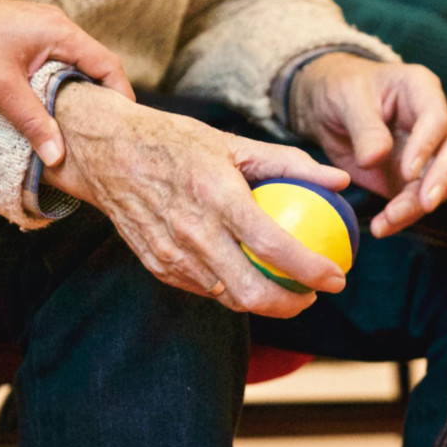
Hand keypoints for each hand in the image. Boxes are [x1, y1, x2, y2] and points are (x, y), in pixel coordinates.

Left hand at [0, 0, 134, 166]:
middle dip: (100, 99)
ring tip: (77, 128)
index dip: (120, 96)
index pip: (108, 64)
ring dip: (76, 94)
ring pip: (72, 65)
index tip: (123, 127)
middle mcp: (56, 26)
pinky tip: (48, 109)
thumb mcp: (1, 89)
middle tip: (103, 134)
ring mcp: (40, 29)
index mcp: (60, 31)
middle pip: (94, 65)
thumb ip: (34, 122)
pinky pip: (53, 63)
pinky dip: (57, 86)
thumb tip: (58, 157)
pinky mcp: (24, 36)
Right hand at [43, 83, 350, 318]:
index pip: (273, 246)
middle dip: (291, 304)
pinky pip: (203, 289)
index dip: (311, 270)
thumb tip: (339, 180)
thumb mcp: (232, 142)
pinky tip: (245, 276)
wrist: (106, 153)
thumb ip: (289, 163)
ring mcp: (172, 254)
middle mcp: (193, 231)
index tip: (336, 277)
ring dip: (262, 301)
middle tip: (312, 294)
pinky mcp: (157, 265)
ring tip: (285, 288)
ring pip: (228, 298)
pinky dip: (229, 288)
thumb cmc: (175, 142)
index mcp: (216, 195)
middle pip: (251, 292)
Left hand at [290, 53, 446, 237]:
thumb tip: (375, 159)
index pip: (437, 118)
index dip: (427, 145)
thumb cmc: (341, 89)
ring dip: (419, 205)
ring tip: (388, 220)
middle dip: (443, 179)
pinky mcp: (414, 178)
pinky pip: (418, 200)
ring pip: (443, 182)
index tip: (407, 171)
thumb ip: (364, 127)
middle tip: (425, 203)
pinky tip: (383, 226)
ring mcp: (428, 151)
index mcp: (420, 89)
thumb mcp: (346, 99)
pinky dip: (403, 216)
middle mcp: (434, 121)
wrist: (327, 107)